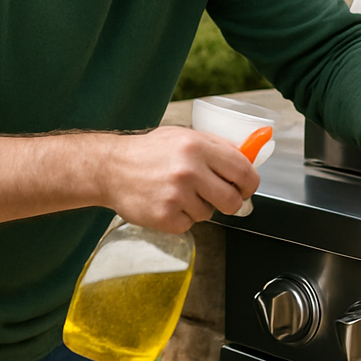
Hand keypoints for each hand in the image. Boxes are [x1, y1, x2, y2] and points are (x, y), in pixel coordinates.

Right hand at [99, 126, 258, 232]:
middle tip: (218, 197)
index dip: (250, 184)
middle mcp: (189, 170)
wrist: (111, 168)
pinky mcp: (165, 216)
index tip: (245, 188)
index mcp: (198, 147)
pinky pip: (189, 224)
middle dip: (230, 202)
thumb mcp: (186, 136)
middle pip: (232, 200)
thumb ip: (219, 147)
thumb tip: (249, 159)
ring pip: (210, 213)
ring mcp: (176, 195)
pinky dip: (182, 218)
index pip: (244, 172)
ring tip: (180, 193)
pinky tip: (167, 203)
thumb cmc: (150, 151)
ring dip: (200, 207)